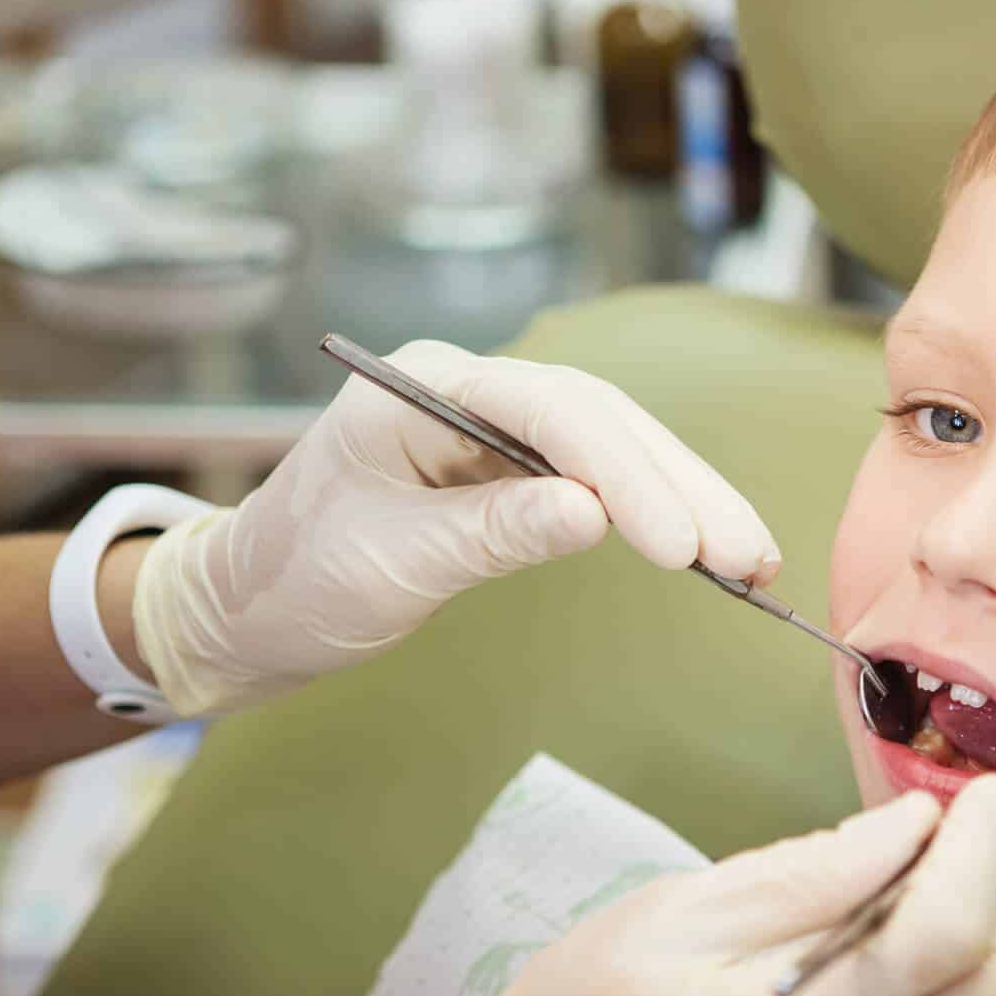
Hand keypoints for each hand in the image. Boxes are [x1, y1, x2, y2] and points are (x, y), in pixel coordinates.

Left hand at [129, 340, 779, 715]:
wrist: (245, 608)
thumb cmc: (296, 581)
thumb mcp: (389, 565)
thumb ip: (490, 534)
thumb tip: (594, 516)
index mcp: (422, 387)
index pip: (550, 410)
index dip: (625, 474)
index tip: (678, 546)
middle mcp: (465, 387)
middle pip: (599, 420)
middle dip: (680, 487)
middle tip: (746, 554)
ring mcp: (489, 424)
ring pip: (610, 444)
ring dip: (683, 498)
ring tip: (750, 558)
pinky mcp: (506, 465)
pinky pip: (594, 476)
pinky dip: (651, 511)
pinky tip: (703, 545)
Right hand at [349, 775, 995, 995]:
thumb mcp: (674, 919)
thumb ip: (807, 876)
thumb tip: (913, 827)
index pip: (947, 942)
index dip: (983, 854)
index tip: (984, 791)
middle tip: (947, 837)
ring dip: (972, 945)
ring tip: (905, 879)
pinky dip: (934, 989)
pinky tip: (873, 941)